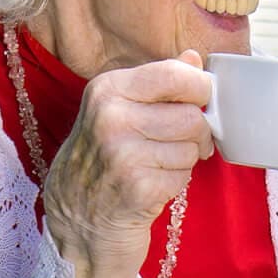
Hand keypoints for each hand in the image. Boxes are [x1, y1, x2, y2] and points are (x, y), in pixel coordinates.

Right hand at [37, 0, 215, 277]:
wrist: (77, 220)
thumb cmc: (105, 160)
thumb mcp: (120, 111)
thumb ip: (158, 83)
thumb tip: (194, 58)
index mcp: (108, 89)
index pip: (176, 74)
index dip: (199, 90)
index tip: (197, 102)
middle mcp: (110, 116)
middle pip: (192, 116)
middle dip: (195, 135)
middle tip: (177, 145)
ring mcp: (122, 153)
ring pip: (192, 147)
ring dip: (184, 161)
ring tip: (156, 167)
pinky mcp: (137, 188)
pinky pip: (184, 176)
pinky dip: (175, 184)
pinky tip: (151, 187)